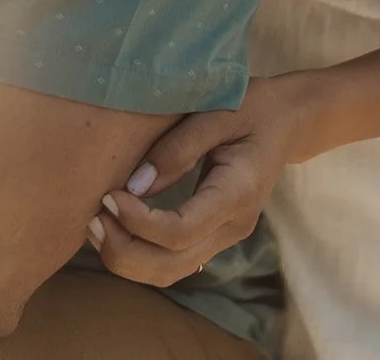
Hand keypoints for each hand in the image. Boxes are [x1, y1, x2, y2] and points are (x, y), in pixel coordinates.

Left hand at [88, 75, 312, 286]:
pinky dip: (139, 254)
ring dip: (126, 258)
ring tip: (97, 224)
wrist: (286, 121)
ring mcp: (225, 237)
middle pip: (169, 265)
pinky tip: (116, 227)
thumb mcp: (215, 114)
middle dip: (123, 250)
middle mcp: (233, 226)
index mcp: (237, 194)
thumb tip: (135, 186)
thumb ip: (177, 149)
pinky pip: (171, 262)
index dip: (137, 221)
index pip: (180, 231)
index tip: (109, 193)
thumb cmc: (250, 107)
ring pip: (168, 272)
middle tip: (93, 217)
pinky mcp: (213, 236)